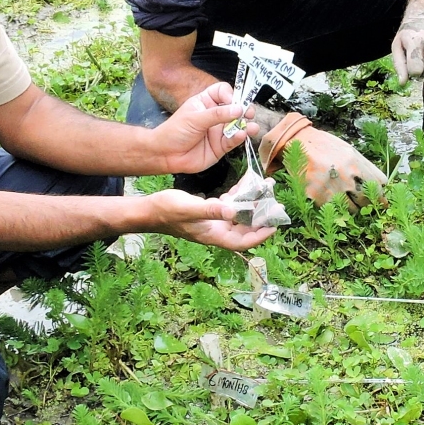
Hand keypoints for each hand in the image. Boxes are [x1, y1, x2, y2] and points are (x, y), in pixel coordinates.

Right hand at [140, 189, 276, 251]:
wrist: (148, 209)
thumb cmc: (166, 211)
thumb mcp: (189, 208)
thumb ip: (212, 210)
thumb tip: (234, 212)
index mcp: (213, 235)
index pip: (242, 242)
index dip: (259, 236)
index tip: (274, 226)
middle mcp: (215, 230)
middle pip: (245, 227)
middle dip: (261, 215)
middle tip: (275, 202)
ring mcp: (212, 221)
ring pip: (239, 214)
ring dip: (252, 202)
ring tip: (266, 187)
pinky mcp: (208, 211)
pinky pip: (229, 204)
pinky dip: (239, 195)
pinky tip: (247, 183)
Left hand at [147, 81, 251, 173]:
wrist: (166, 154)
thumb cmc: (175, 131)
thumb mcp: (195, 118)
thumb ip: (217, 114)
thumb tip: (239, 109)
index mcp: (206, 102)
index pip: (223, 92)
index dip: (230, 94)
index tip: (233, 101)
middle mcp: (215, 115)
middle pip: (235, 108)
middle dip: (244, 110)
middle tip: (248, 113)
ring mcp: (219, 131)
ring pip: (238, 125)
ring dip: (246, 125)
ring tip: (252, 127)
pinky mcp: (221, 146)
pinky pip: (233, 140)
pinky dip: (239, 138)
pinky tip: (241, 135)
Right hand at [260, 114, 388, 205]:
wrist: (296, 142)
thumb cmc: (325, 146)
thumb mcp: (348, 150)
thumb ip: (364, 166)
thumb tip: (381, 184)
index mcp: (355, 163)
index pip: (378, 185)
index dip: (382, 195)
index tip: (383, 202)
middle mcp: (345, 176)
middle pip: (366, 200)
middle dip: (368, 204)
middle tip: (368, 207)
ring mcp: (331, 187)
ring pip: (351, 209)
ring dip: (352, 209)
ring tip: (349, 205)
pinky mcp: (316, 196)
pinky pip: (333, 210)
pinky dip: (335, 209)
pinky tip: (333, 204)